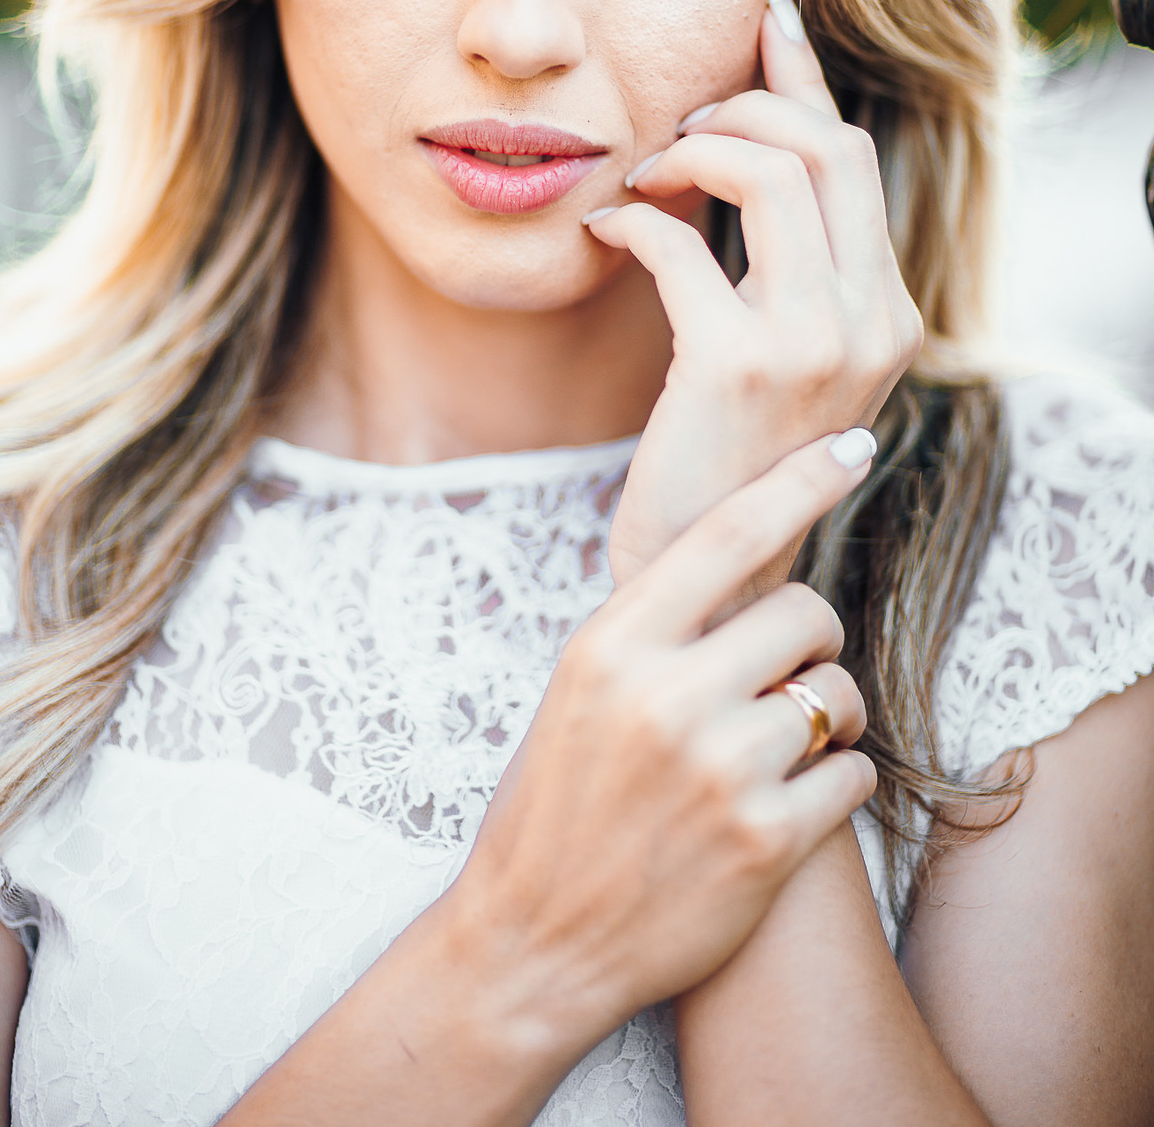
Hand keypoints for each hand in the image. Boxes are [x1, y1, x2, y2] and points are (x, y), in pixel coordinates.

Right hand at [439, 434, 877, 1059]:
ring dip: (828, 715)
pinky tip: (786, 805)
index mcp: (612, 644)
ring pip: (837, 693)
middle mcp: (666, 696)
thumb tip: (750, 552)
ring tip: (779, 747)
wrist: (533, 943)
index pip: (728, 533)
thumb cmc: (558, 801)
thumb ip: (658, 625)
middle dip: (813, 638)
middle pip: (805, 612)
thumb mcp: (582, 687)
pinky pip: (851, 776)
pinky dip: (835, 785)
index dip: (801, 480)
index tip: (853, 446)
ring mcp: (720, 771)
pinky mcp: (765, 844)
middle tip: (787, 673)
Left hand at [588, 0, 922, 584]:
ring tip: (643, 174)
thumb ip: (785, 265)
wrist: (709, 578)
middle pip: (824, 146)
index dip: (806, 79)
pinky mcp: (737, 366)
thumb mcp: (782, 356)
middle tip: (677, 131)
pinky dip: (632, 221)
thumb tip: (739, 148)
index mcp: (888, 313)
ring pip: (768, 172)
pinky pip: (680, 244)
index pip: (855, 157)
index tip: (767, 21)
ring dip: (690, 152)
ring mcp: (814, 344)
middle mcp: (871, 322)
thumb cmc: (728, 462)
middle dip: (741, 108)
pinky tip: (602, 234)